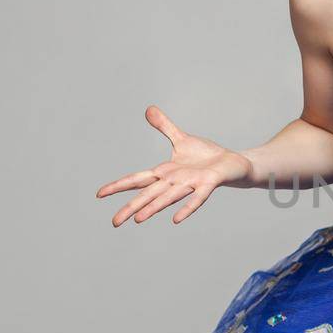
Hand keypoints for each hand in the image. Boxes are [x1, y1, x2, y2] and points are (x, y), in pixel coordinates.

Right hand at [96, 105, 251, 225]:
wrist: (233, 164)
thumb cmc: (206, 156)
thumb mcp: (182, 138)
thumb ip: (164, 126)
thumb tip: (148, 109)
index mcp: (165, 172)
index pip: (137, 179)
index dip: (119, 186)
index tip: (99, 194)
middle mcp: (175, 181)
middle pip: (148, 194)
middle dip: (130, 207)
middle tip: (114, 222)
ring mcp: (191, 183)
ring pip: (168, 197)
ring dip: (153, 208)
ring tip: (137, 220)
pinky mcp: (208, 184)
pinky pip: (196, 197)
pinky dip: (187, 208)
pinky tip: (176, 219)